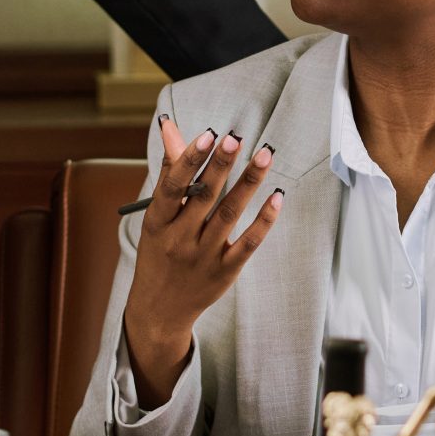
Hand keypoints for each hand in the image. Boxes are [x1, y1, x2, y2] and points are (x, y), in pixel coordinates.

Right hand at [123, 118, 286, 405]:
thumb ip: (170, 171)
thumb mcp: (157, 216)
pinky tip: (277, 196)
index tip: (209, 134)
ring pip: (229, 215)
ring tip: (265, 155)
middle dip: (221, 165)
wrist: (160, 310)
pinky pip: (248, 243)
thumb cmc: (160, 252)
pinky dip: (264, 220)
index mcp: (157, 222)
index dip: (190, 159)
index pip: (173, 186)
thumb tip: (170, 126)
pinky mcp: (225, 272)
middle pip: (204, 197)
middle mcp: (179, 239)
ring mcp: (203, 257)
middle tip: (237, 137)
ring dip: (248, 183)